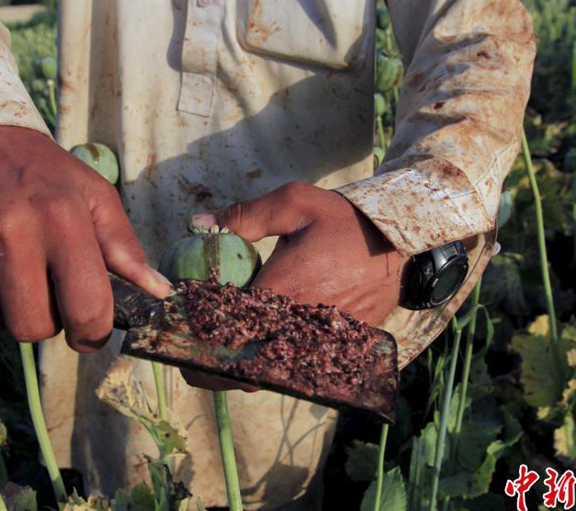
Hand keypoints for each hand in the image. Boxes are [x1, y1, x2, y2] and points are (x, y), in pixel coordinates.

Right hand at [0, 125, 171, 351]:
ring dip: (3, 309)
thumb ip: (124, 245)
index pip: (87, 308)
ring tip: (4, 268)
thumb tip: (158, 291)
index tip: (89, 333)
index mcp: (62, 216)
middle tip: (41, 289)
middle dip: (45, 320)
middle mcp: (11, 230)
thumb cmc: (36, 168)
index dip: (93, 334)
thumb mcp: (90, 193)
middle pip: (34, 329)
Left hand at [182, 182, 406, 389]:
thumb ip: (245, 216)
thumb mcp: (295, 203)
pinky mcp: (337, 347)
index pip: (229, 329)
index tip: (175, 337)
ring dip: (240, 369)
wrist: (400, 242)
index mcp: (285, 289)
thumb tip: (199, 226)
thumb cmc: (344, 220)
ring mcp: (321, 341)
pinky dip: (271, 365)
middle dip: (213, 366)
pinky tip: (256, 350)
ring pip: (270, 373)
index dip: (197, 339)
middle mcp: (301, 323)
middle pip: (245, 365)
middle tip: (189, 357)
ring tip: (217, 355)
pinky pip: (295, 367)